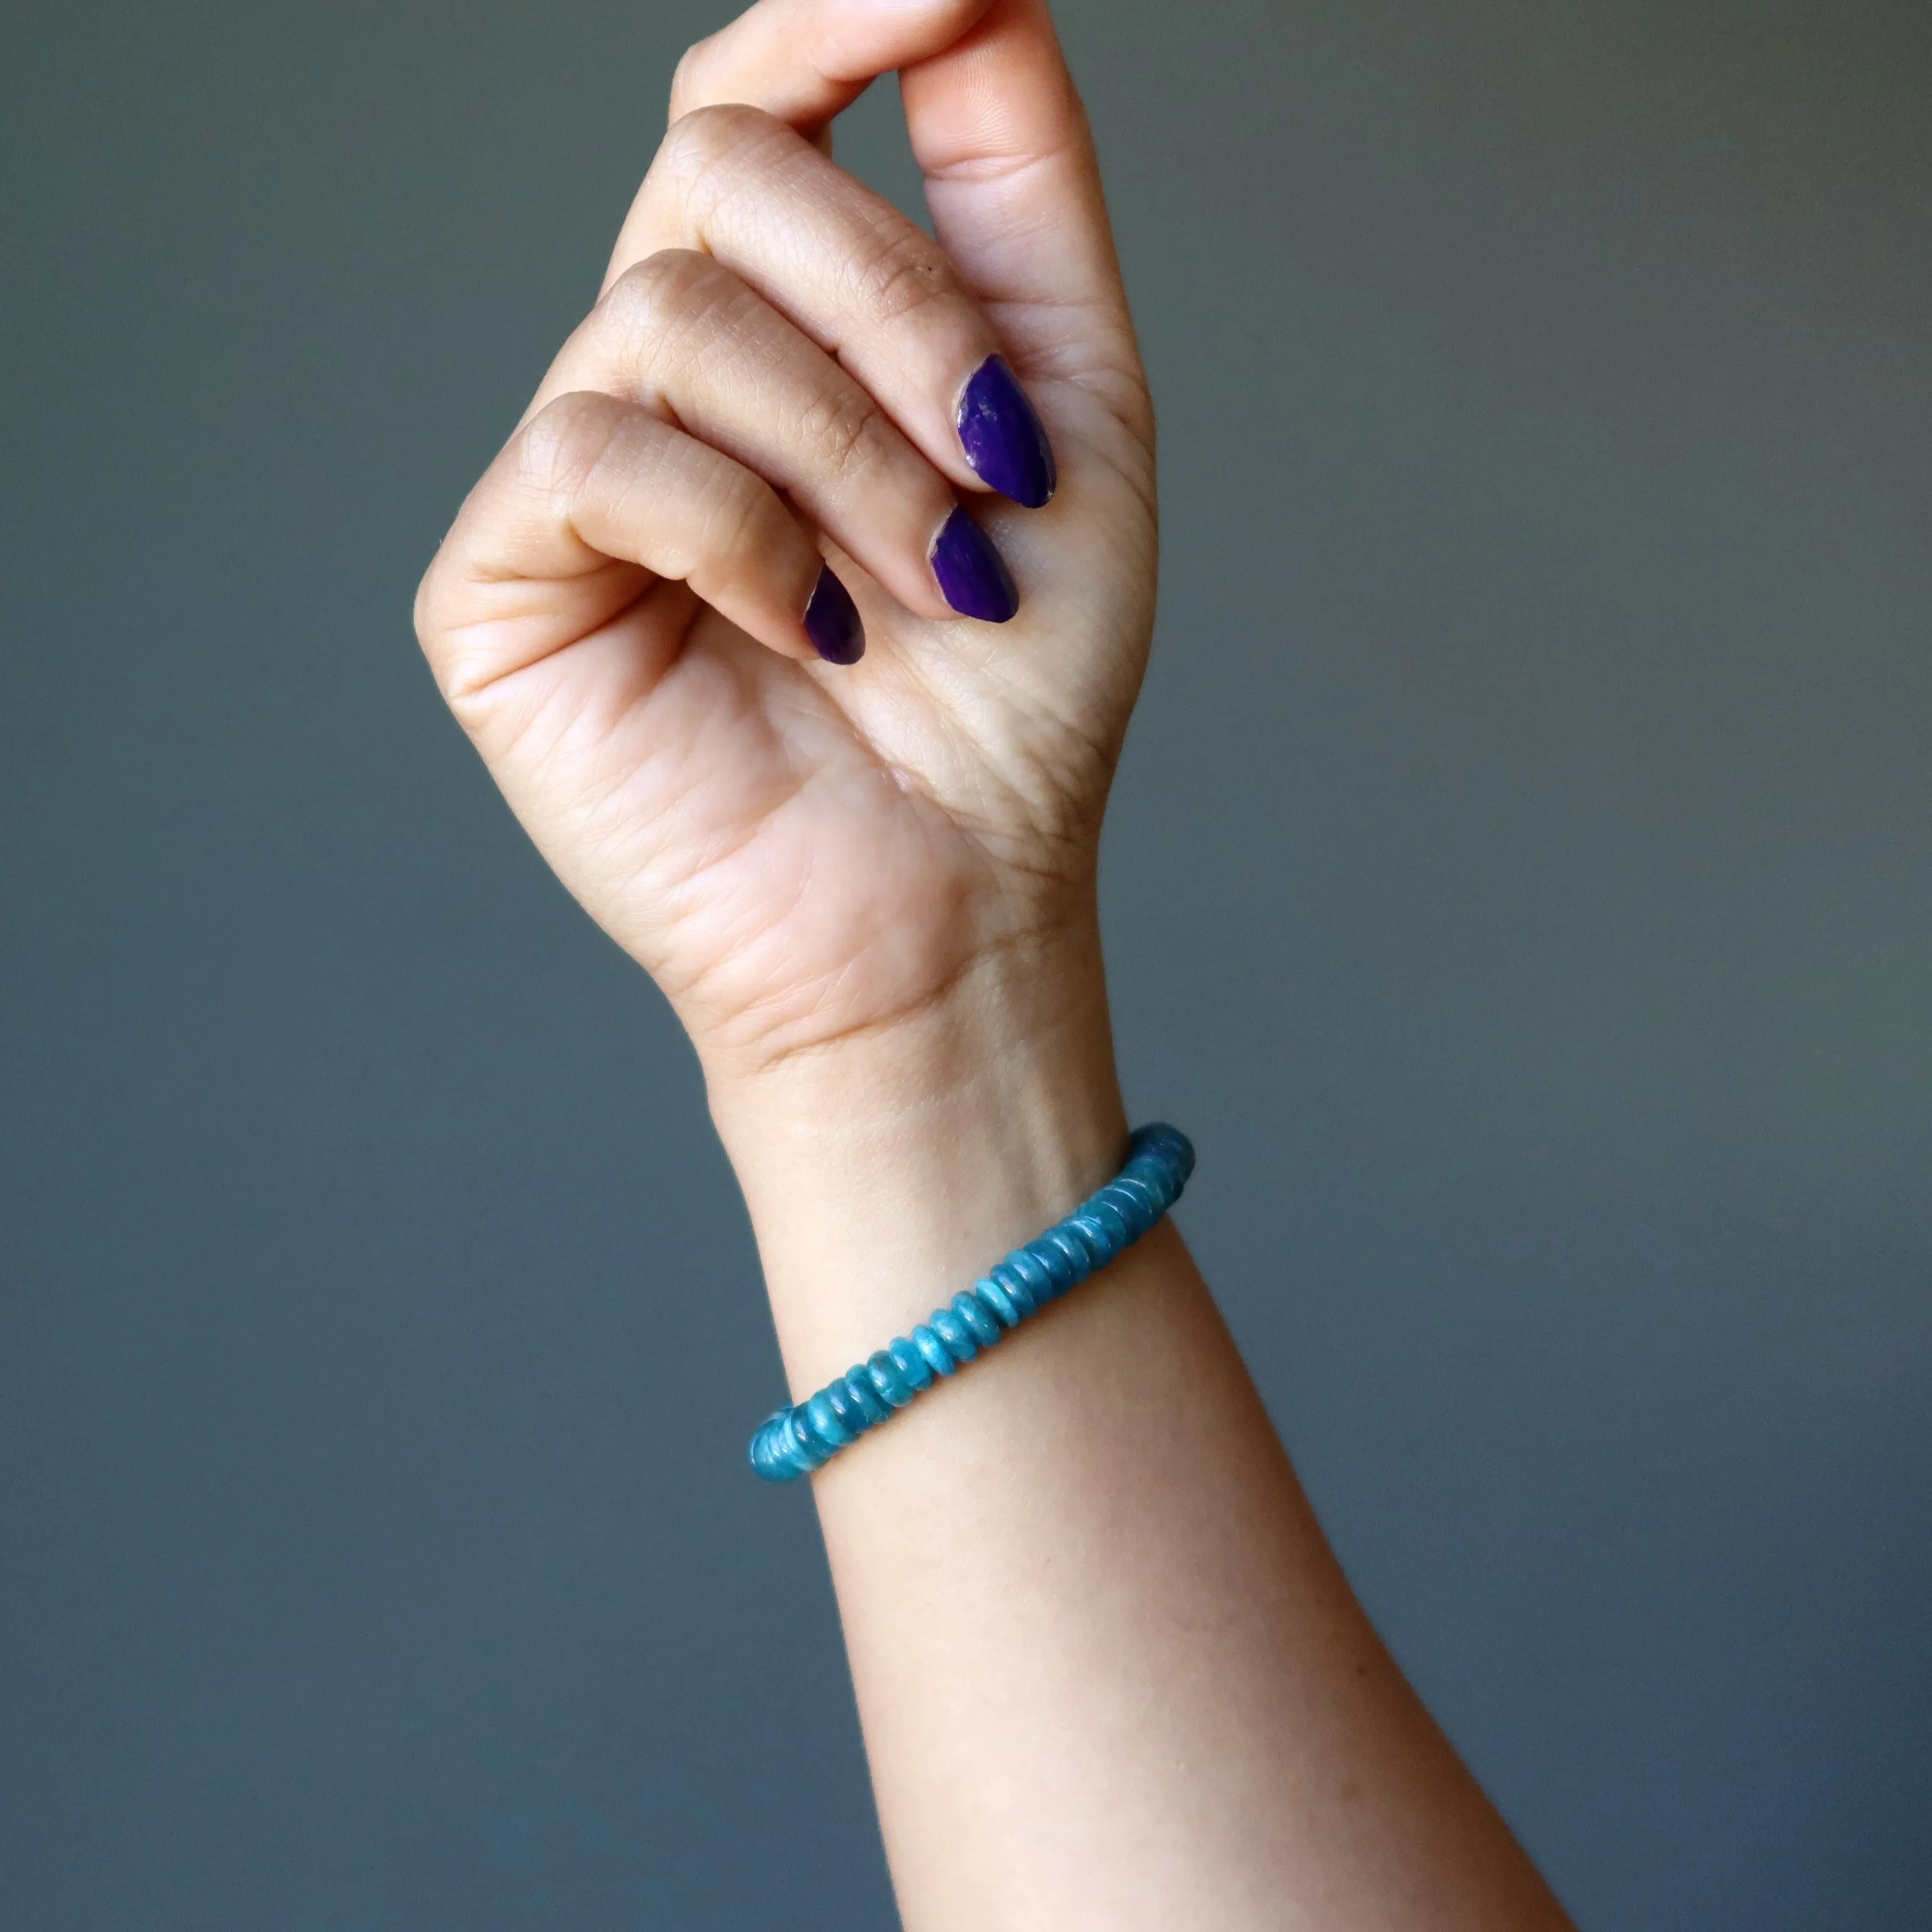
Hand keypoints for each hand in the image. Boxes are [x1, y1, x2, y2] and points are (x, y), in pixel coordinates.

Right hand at [414, 0, 1153, 1091]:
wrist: (952, 899)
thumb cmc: (1015, 690)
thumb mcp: (1065, 414)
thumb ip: (1015, 195)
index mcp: (791, 329)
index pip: (757, 102)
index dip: (833, 18)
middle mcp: (666, 374)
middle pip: (723, 170)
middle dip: (897, 308)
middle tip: (990, 469)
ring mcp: (574, 473)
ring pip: (671, 310)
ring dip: (846, 450)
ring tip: (924, 587)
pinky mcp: (501, 577)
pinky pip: (599, 450)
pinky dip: (741, 531)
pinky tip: (807, 630)